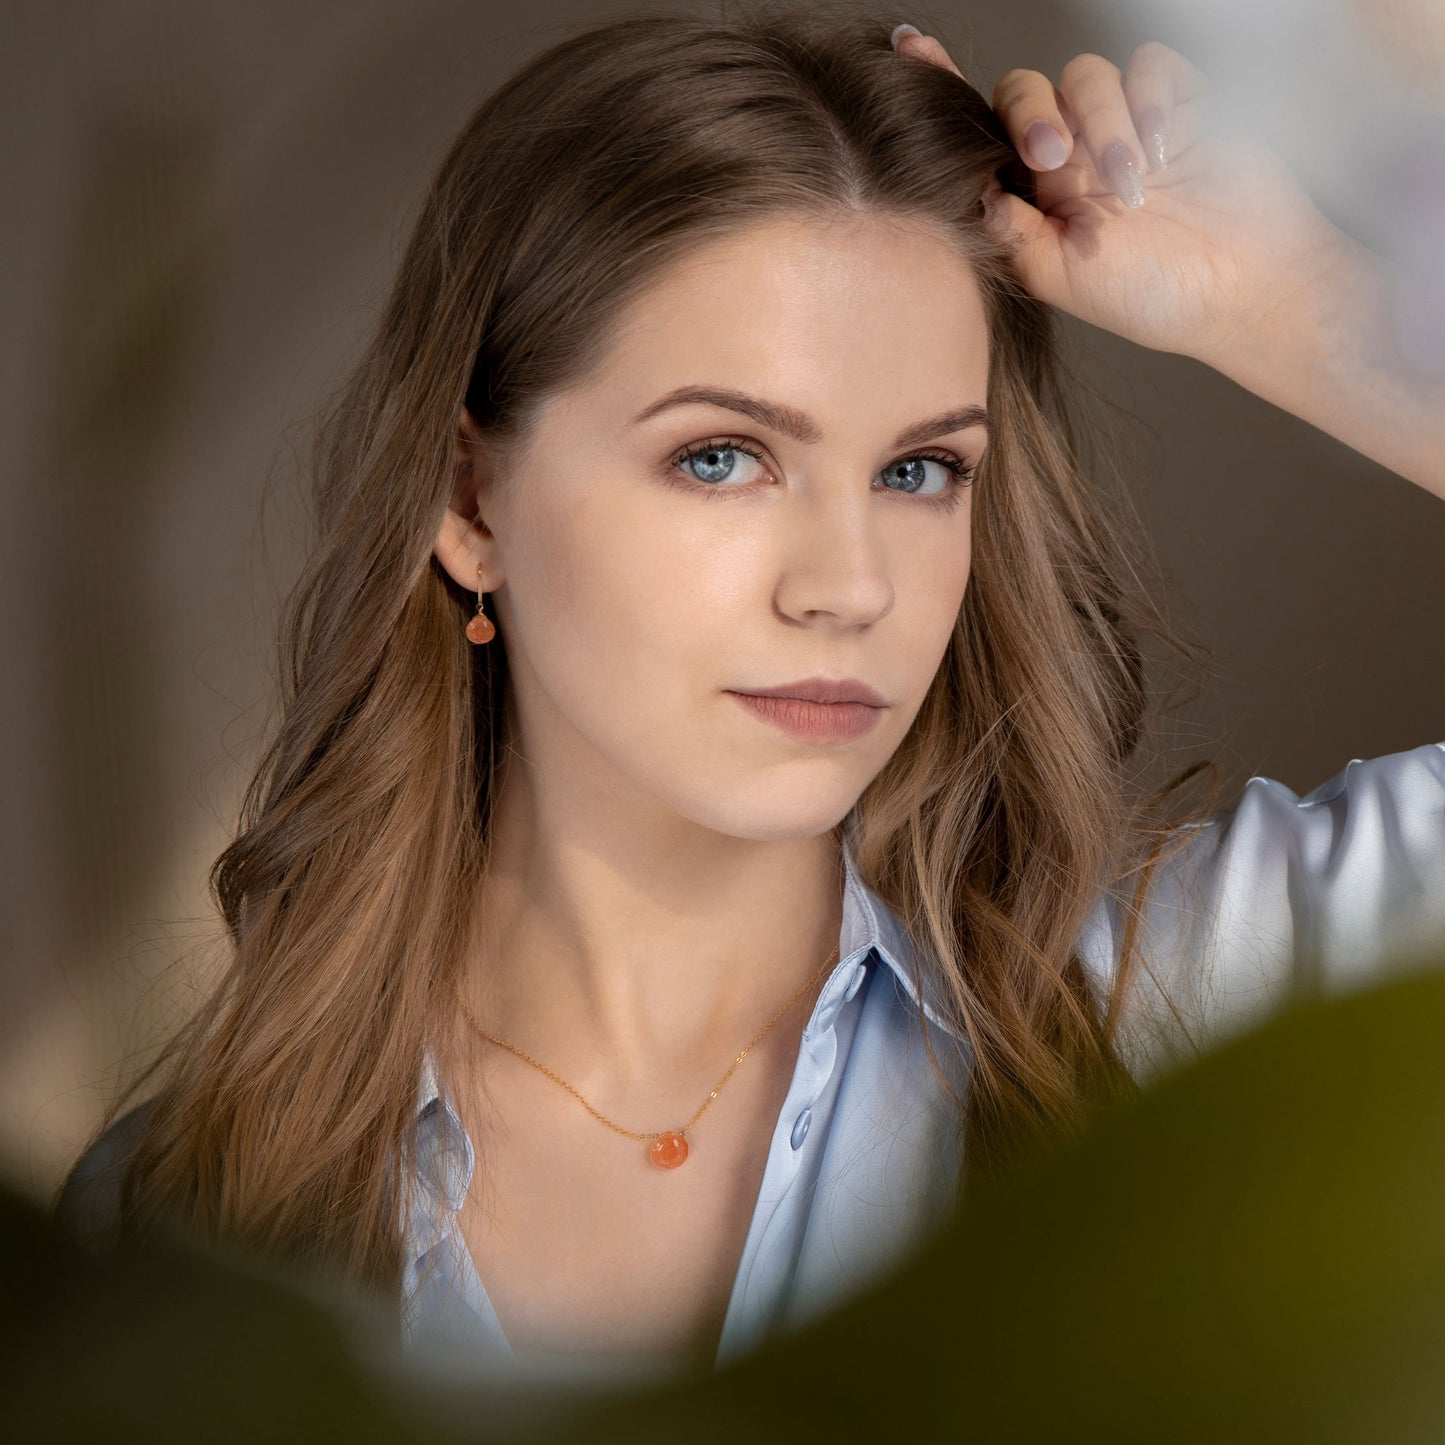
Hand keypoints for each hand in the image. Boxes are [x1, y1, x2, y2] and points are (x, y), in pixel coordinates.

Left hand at [893, 29, 1351, 367]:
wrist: (1241, 291)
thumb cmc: (1151, 296)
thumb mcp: (1061, 276)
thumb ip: (1010, 230)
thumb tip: (967, 187)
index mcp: (1035, 196)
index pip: (981, 134)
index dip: (945, 87)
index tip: (910, 46)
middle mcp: (1073, 156)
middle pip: (1025, 90)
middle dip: (1034, 115)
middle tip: (1056, 159)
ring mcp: (1125, 127)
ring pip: (1086, 75)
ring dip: (1105, 125)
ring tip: (1135, 186)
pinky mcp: (1180, 105)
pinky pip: (1150, 65)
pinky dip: (1155, 97)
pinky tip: (1169, 148)